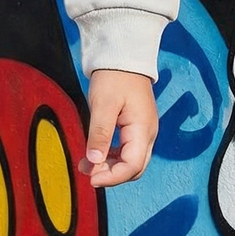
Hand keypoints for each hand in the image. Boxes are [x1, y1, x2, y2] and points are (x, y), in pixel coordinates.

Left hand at [81, 69, 157, 187]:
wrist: (123, 56)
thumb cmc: (114, 76)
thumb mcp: (103, 104)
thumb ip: (100, 134)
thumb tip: (94, 162)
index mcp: (143, 130)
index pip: (132, 165)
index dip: (112, 177)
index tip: (91, 179)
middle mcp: (148, 134)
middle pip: (134, 168)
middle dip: (111, 175)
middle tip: (87, 173)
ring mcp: (143, 131)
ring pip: (130, 161)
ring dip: (110, 167)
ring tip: (86, 165)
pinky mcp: (136, 127)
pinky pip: (127, 150)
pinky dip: (112, 157)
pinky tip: (96, 155)